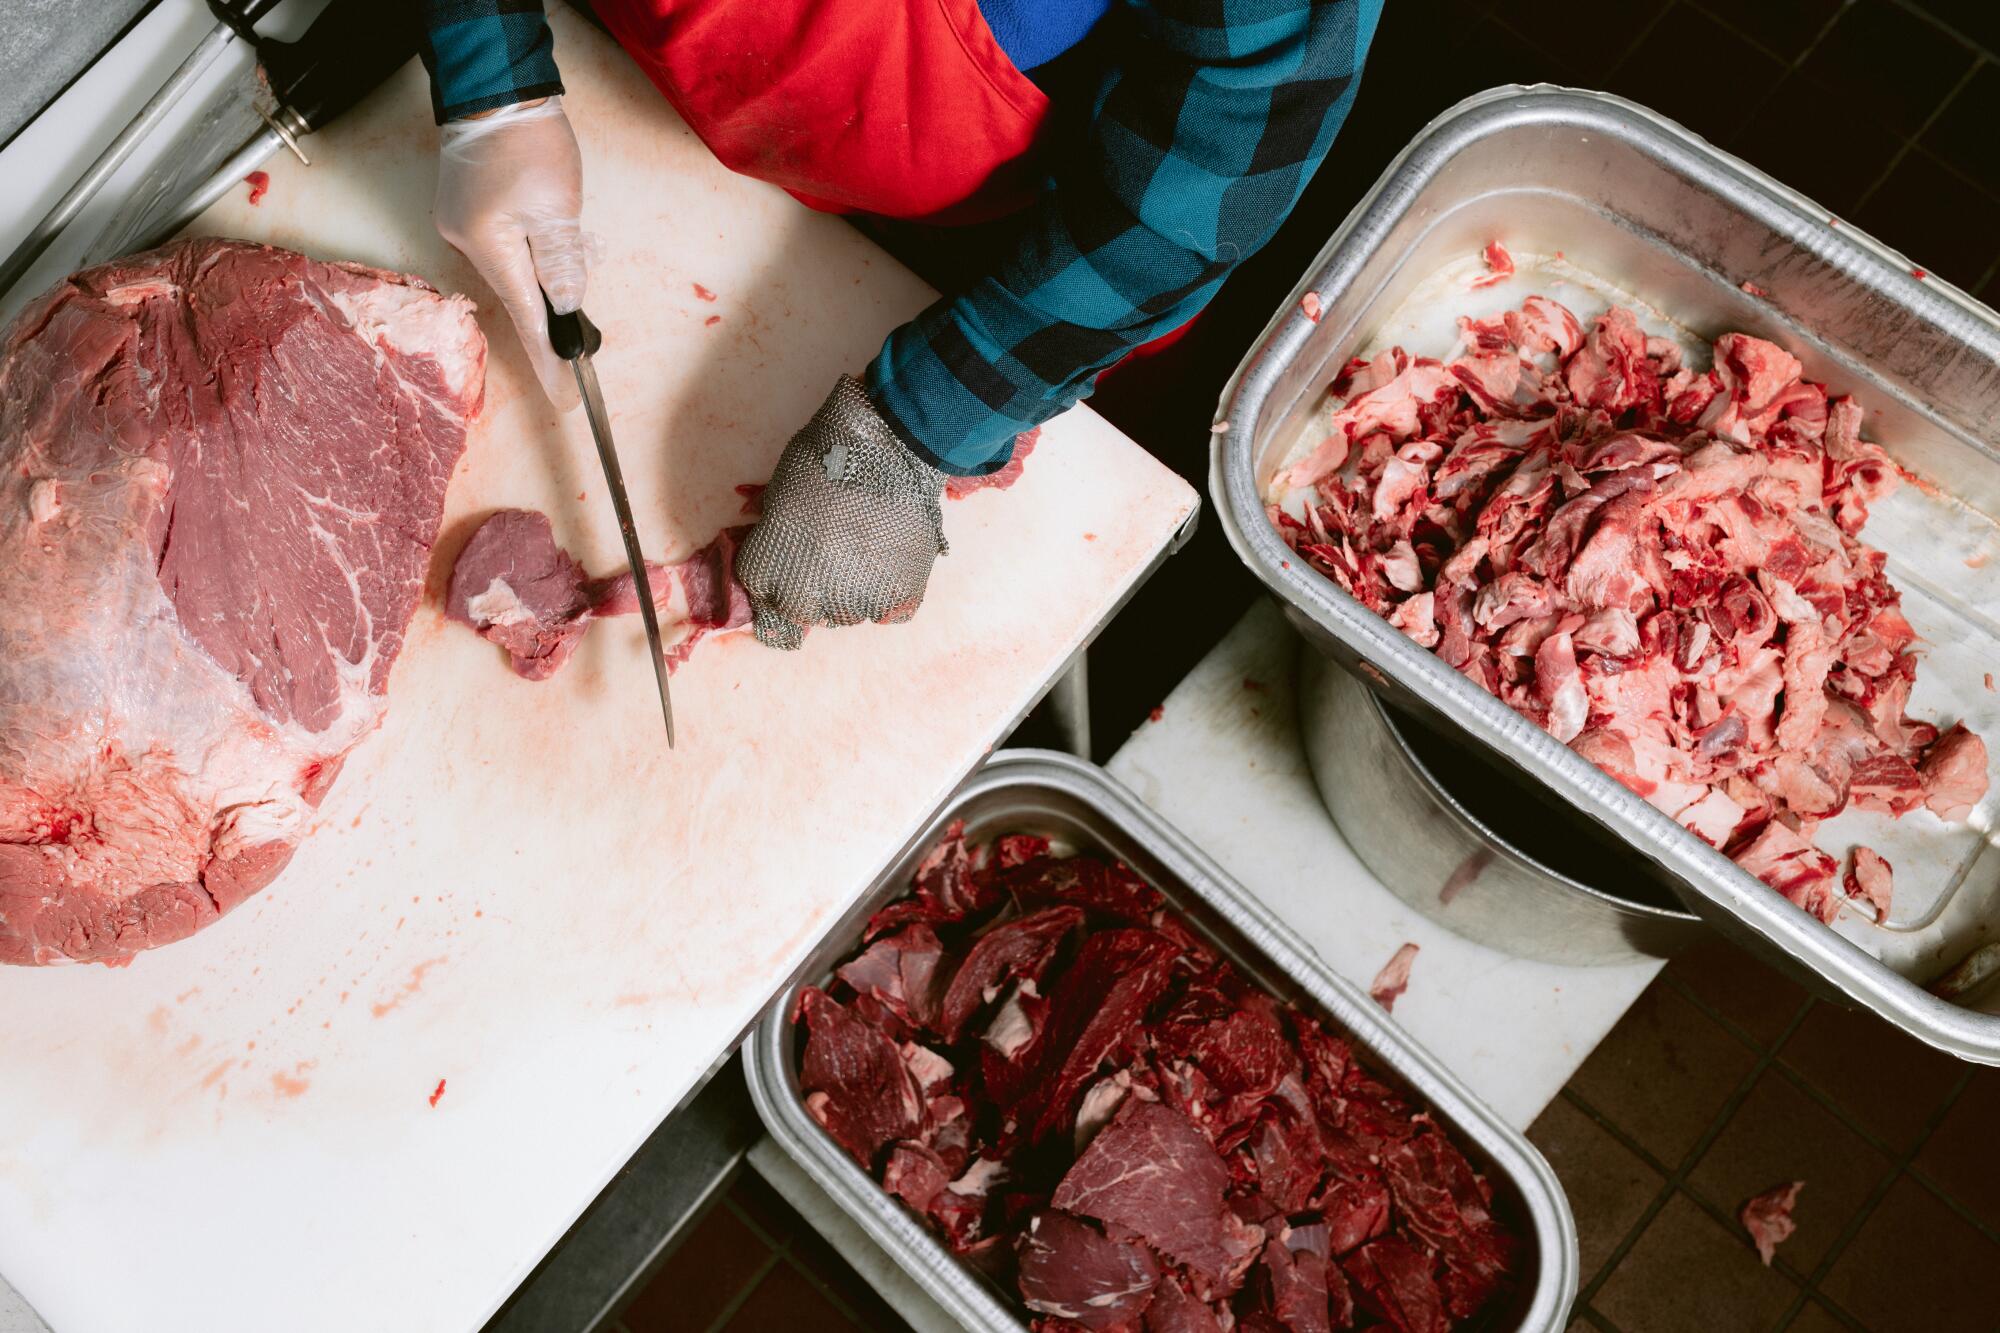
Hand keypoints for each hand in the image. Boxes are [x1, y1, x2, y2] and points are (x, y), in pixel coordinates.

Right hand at [435, 97, 587, 410]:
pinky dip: (525, 253)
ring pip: (512, 270)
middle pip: (519, 294)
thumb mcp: (557, 206)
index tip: (565, 399)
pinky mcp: (465, 212)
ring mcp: (461, 227)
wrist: (493, 89)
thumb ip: (561, 262)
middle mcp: (467, 244)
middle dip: (549, 314)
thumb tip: (566, 308)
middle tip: (577, 343)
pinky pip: (502, 248)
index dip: (548, 361)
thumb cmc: (528, 143)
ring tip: (559, 248)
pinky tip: (538, 234)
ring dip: (539, 275)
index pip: (527, 319)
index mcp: (490, 248)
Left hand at [736, 377, 949, 648]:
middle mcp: (803, 600)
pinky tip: (891, 559)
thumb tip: (755, 516)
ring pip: (848, 614)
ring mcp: (852, 605)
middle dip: (814, 586)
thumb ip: (770, 517)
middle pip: (805, 611)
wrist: (886, 448)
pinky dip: (891, 592)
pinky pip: (890, 612)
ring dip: (853, 590)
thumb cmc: (823, 458)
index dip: (780, 569)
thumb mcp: (780, 486)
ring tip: (867, 549)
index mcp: (765, 573)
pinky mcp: (897, 600)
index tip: (796, 551)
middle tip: (835, 550)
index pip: (764, 591)